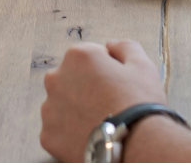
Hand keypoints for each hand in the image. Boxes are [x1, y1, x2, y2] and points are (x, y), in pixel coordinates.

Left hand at [39, 39, 165, 162]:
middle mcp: (56, 79)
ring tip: (100, 122)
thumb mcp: (142, 65)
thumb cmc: (139, 105)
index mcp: (78, 57)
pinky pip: (58, 130)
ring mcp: (50, 109)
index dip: (106, 70)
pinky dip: (71, 133)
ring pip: (62, 105)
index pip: (89, 57)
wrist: (137, 145)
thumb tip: (111, 46)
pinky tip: (90, 135)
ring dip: (76, 110)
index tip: (116, 84)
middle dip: (85, 88)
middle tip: (108, 103)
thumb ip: (124, 47)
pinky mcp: (48, 136)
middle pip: (70, 79)